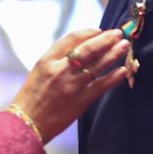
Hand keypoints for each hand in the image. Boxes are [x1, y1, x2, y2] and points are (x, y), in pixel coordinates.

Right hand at [11, 29, 130, 139]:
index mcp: (48, 60)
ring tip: (125, 46)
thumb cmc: (32, 96)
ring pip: (98, 64)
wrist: (27, 123)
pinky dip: (114, 77)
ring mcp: (72, 85)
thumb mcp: (39, 70)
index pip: (72, 39)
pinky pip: (102, 85)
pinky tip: (123, 70)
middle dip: (106, 39)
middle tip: (119, 34)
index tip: (99, 30)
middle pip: (89, 49)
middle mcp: (61, 70)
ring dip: (114, 53)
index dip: (88, 32)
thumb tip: (81, 46)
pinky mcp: (81, 100)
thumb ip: (57, 58)